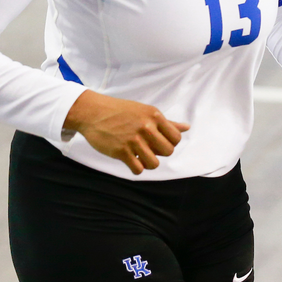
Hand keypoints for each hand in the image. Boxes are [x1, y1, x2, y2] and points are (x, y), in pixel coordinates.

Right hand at [63, 90, 189, 174]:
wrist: (93, 112)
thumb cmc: (121, 112)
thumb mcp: (146, 112)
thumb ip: (167, 122)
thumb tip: (187, 127)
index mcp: (154, 116)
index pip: (176, 138)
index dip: (170, 143)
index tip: (159, 142)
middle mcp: (146, 127)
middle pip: (168, 151)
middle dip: (160, 153)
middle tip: (148, 149)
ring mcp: (133, 140)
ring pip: (154, 163)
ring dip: (148, 163)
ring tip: (140, 156)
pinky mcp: (121, 151)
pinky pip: (138, 169)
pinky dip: (136, 168)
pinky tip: (130, 160)